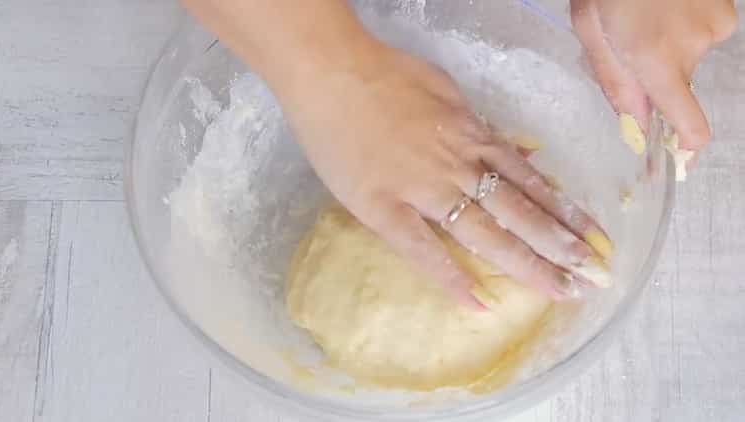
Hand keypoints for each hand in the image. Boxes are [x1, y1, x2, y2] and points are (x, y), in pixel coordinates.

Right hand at [276, 43, 611, 307]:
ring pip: (485, 233)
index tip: (593, 237)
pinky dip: (451, 278)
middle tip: (594, 277)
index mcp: (472, 136)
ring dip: (526, 263)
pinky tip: (478, 304)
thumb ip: (478, 124)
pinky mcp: (385, 209)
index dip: (564, 211)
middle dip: (561, 245)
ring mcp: (423, 190)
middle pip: (519, 212)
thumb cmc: (384, 74)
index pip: (529, 181)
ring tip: (561, 289)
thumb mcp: (445, 89)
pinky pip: (423, 249)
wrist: (331, 72)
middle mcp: (459, 166)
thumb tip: (512, 150)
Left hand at [571, 0, 736, 156]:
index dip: (686, 144)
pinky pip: (700, 35)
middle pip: (674, 84)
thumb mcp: (590, 30)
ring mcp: (715, 27)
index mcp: (654, 59)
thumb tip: (637, 126)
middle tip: (627, 38)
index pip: (689, 122)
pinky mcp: (725, 13)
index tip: (679, 154)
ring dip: (665, 46)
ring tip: (645, 13)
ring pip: (685, 58)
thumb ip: (615, 82)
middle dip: (652, 74)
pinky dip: (683, 27)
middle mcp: (692, 47)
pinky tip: (666, 5)